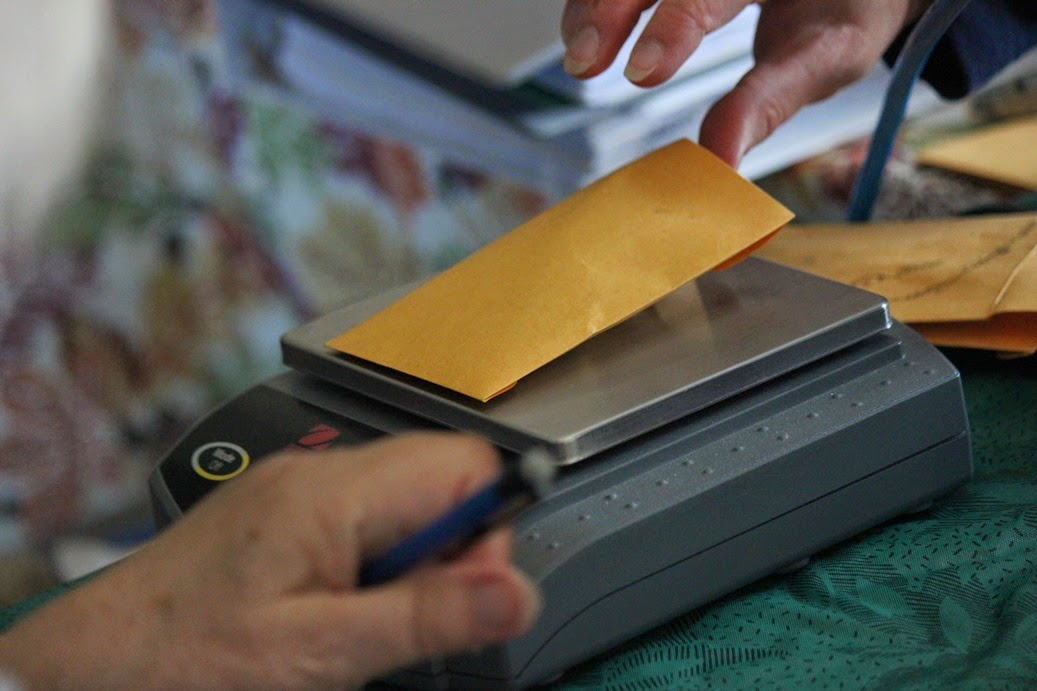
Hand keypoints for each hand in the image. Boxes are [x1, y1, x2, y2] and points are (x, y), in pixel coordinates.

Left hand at [0, 433, 541, 688]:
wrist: (95, 664)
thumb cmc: (182, 658)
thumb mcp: (317, 652)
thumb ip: (425, 617)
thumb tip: (517, 592)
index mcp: (332, 491)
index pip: (465, 462)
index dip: (487, 526)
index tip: (466, 593)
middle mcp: (319, 473)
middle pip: (440, 480)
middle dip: (448, 551)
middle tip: (402, 618)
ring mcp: (300, 490)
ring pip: (405, 503)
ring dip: (409, 563)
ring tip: (360, 620)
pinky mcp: (285, 514)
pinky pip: (365, 522)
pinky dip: (373, 565)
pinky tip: (337, 609)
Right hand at [561, 0, 928, 164]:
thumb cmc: (848, 10)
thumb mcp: (831, 55)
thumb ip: (769, 103)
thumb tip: (719, 162)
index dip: (675, 26)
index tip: (642, 73)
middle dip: (610, 7)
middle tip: (585, 63)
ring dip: (593, 3)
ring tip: (580, 54)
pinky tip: (585, 30)